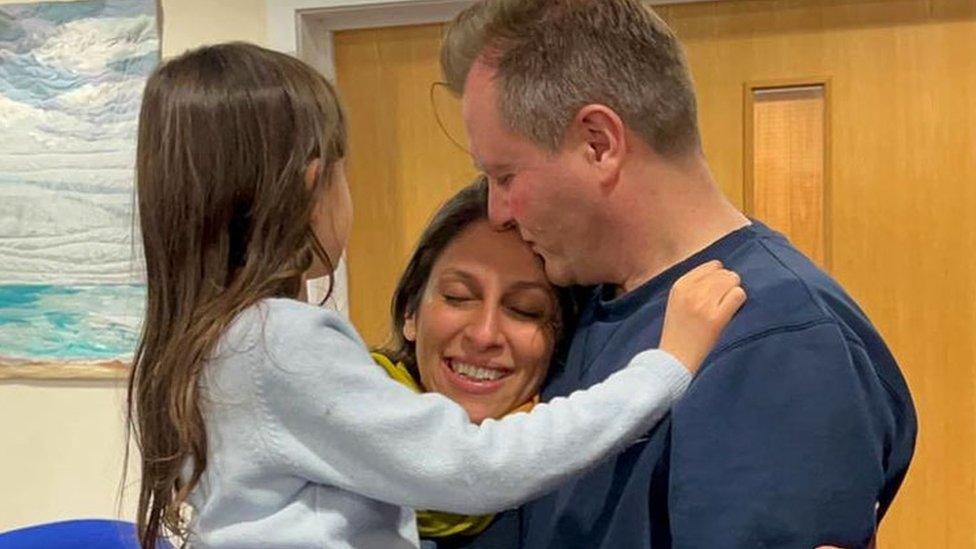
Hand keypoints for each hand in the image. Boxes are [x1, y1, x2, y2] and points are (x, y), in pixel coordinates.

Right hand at [659, 260, 745, 374]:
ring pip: (733, 281)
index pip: (712, 266)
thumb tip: (723, 272)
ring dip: (735, 292)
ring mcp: (703, 304)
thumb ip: (694, 285)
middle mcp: (691, 291)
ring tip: (728, 306)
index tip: (719, 289)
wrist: (674, 359)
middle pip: (724, 273)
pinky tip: (732, 311)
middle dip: (729, 284)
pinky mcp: (716, 318)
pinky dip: (739, 301)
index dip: (720, 276)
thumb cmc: (679, 332)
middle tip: (725, 300)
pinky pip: (738, 295)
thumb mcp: (677, 301)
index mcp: (680, 286)